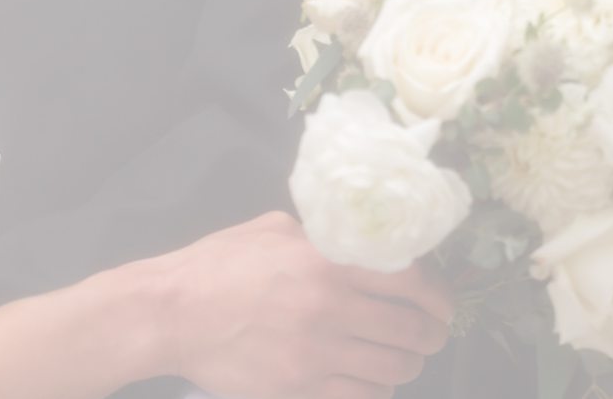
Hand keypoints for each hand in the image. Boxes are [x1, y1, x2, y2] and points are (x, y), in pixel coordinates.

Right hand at [131, 211, 451, 398]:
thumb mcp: (271, 230)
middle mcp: (329, 307)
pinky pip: (364, 396)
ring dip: (407, 364)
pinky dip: (378, 389)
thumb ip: (320, 237)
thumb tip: (359, 240)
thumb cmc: (216, 265)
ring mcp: (317, 354)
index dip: (438, 296)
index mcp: (325, 261)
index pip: (410, 280)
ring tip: (402, 358)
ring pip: (394, 369)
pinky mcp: (303, 389)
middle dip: (430, 335)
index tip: (441, 305)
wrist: (171, 314)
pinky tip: (370, 379)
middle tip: (428, 334)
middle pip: (411, 330)